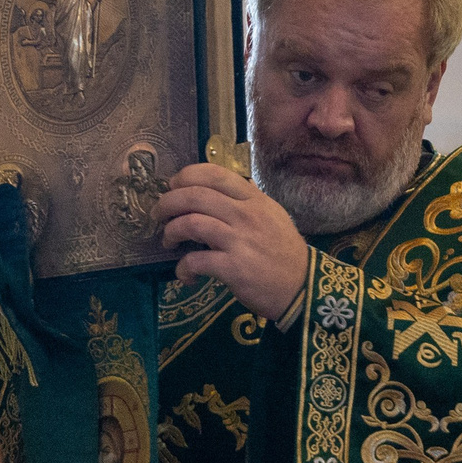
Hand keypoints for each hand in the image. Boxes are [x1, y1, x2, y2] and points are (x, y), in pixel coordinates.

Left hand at [155, 164, 308, 320]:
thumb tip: (216, 189)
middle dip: (168, 203)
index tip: (173, 186)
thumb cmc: (284, 253)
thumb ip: (247, 201)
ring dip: (171, 232)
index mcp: (254, 200)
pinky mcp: (234, 268)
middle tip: (159, 215)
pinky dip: (183, 268)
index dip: (186, 176)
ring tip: (168, 242)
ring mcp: (240, 241)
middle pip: (195, 195)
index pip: (215, 174)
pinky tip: (186, 274)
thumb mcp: (272, 216)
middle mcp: (247, 215)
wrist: (302, 288)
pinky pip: (196, 260)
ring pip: (191, 223)